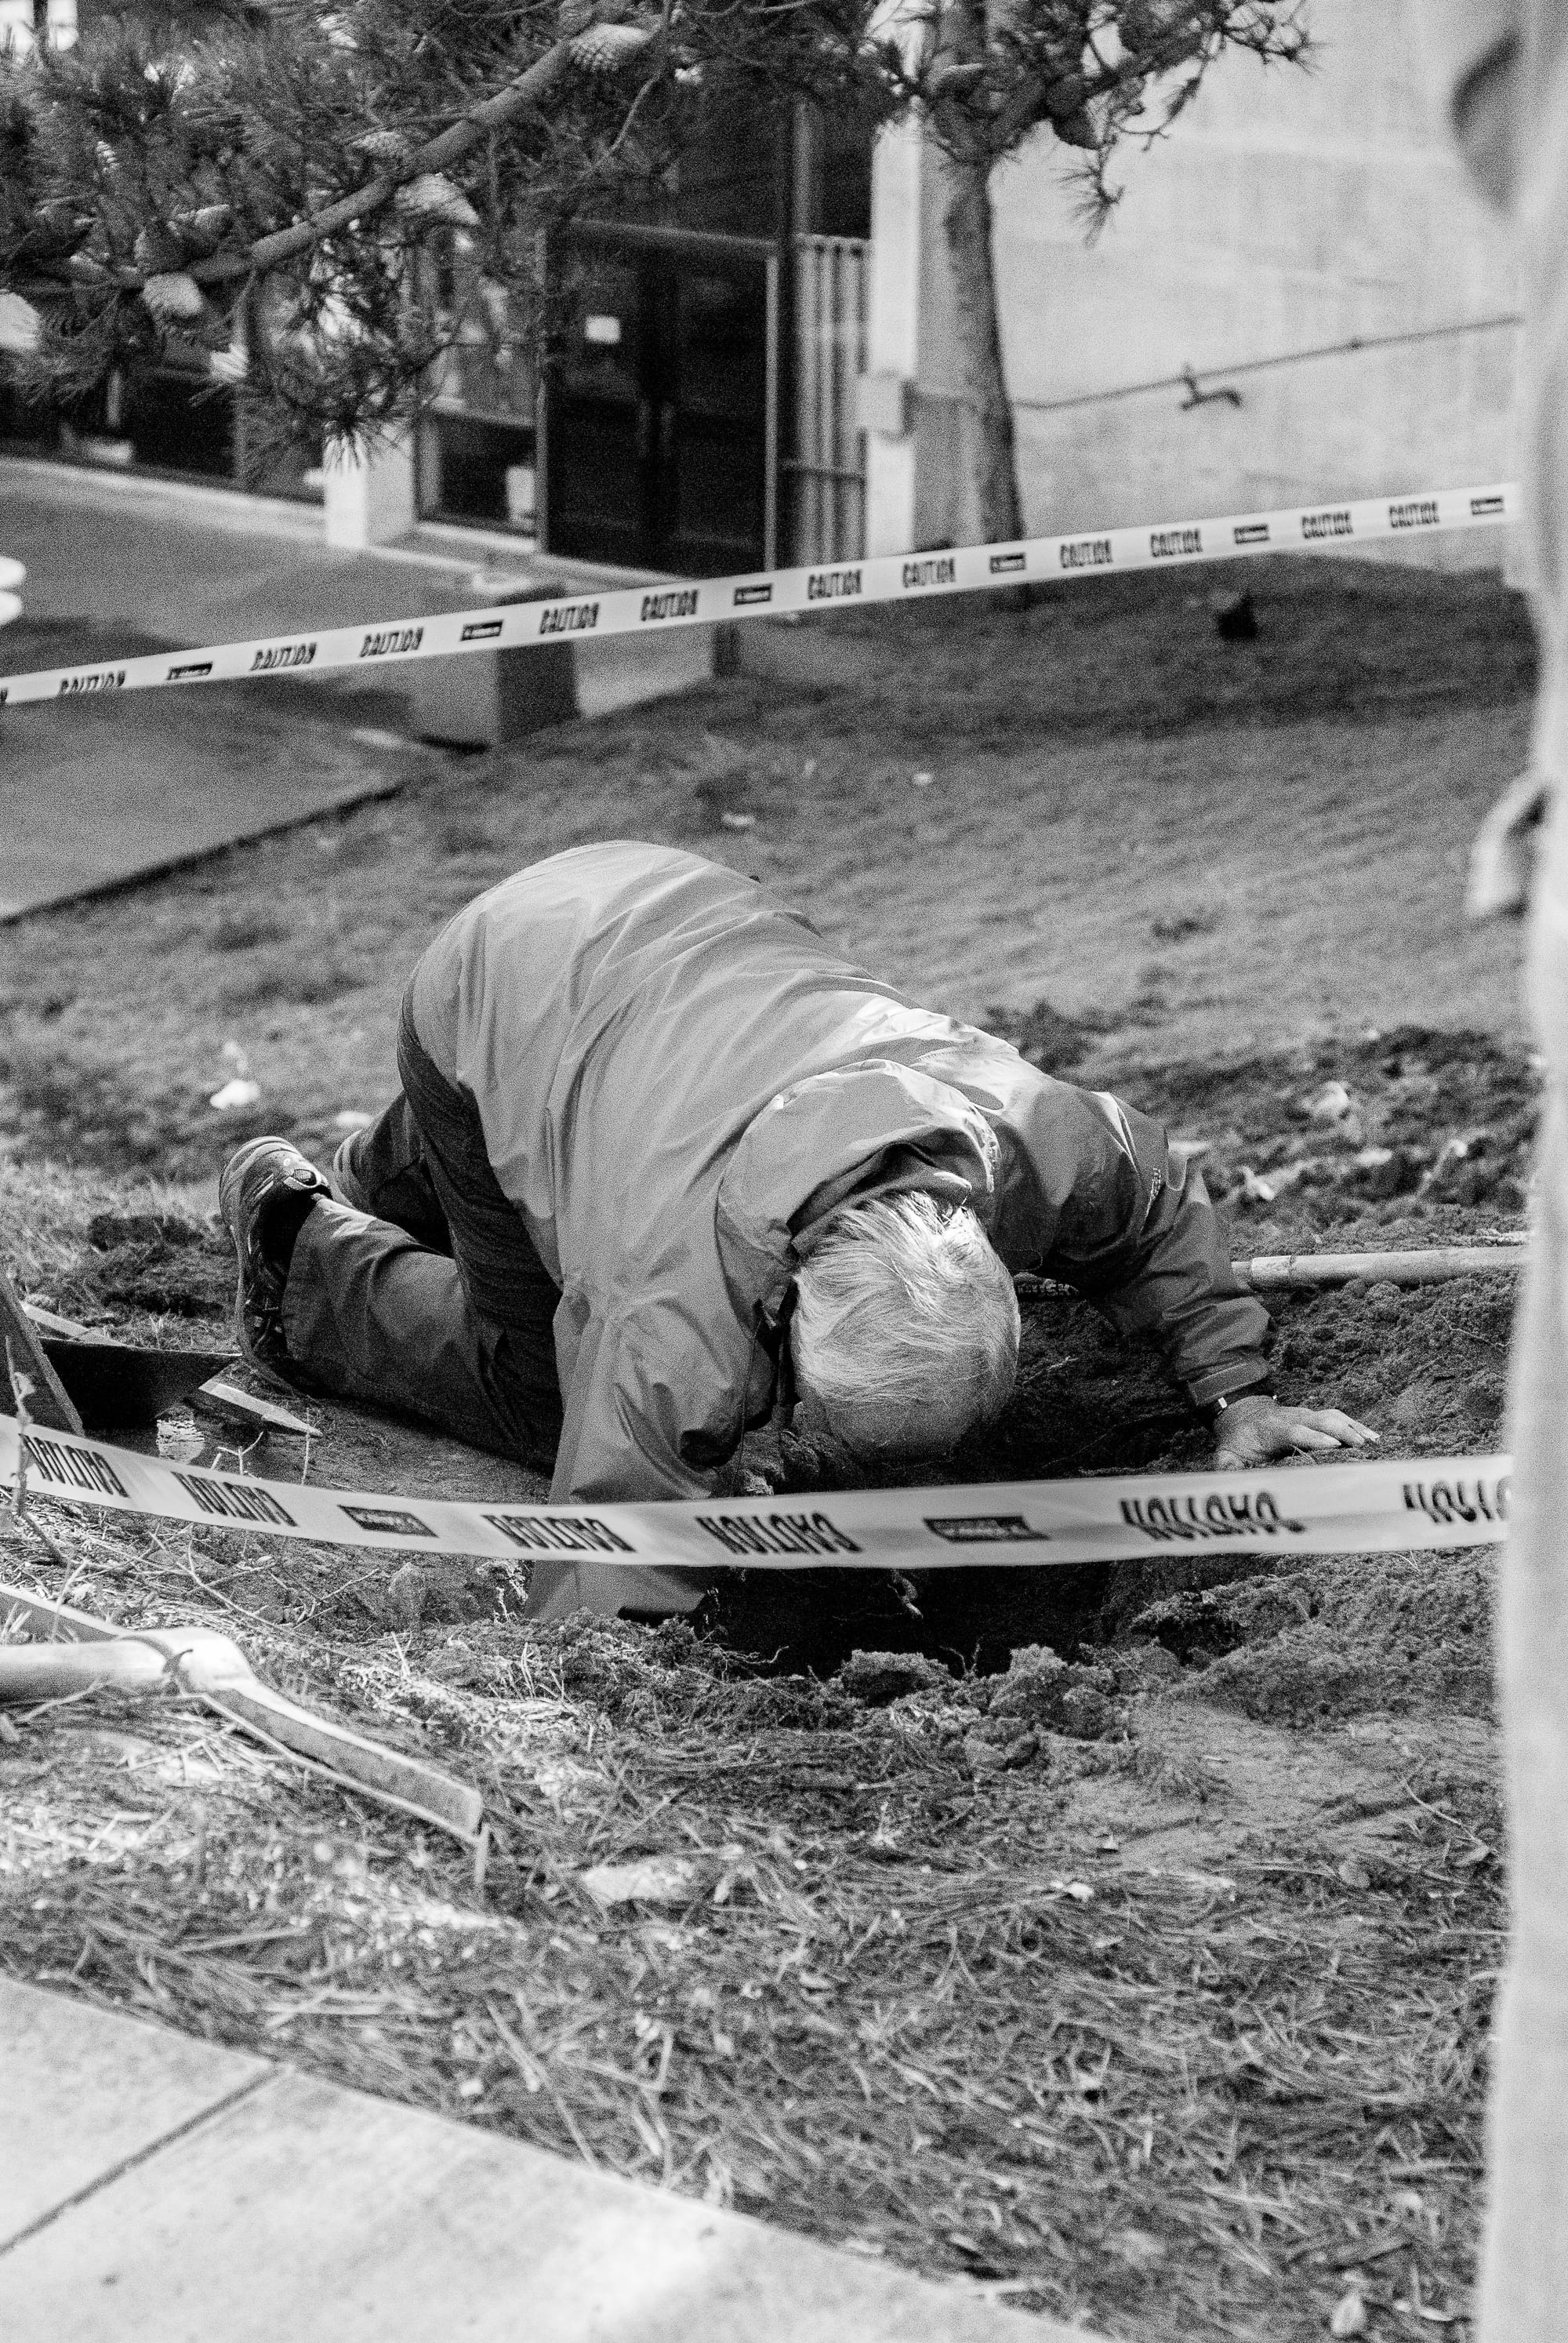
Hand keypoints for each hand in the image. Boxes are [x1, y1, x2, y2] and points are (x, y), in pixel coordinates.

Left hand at [1213, 1392, 1379, 1470]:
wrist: (1243, 1414)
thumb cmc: (1238, 1440)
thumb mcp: (1226, 1454)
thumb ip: (1227, 1467)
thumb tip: (1229, 1478)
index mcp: (1271, 1429)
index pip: (1294, 1430)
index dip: (1312, 1437)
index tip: (1331, 1445)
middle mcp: (1292, 1418)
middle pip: (1319, 1420)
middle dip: (1340, 1430)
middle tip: (1360, 1445)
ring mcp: (1306, 1416)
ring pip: (1332, 1416)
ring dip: (1352, 1427)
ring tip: (1373, 1442)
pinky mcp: (1315, 1418)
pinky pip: (1338, 1418)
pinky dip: (1355, 1425)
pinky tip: (1373, 1437)